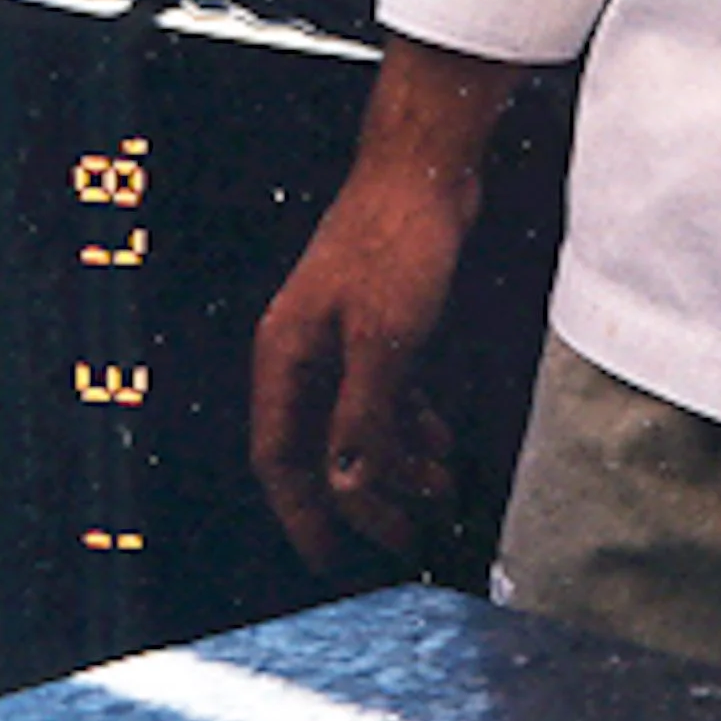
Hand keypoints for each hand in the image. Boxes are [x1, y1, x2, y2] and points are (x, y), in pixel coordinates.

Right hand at [249, 32, 520, 571]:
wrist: (426, 162)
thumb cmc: (397, 236)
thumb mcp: (384, 339)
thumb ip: (364, 417)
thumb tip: (346, 488)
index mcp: (287, 355)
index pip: (280, 458)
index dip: (303, 513)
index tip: (332, 559)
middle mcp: (307, 350)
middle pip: (323, 446)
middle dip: (361, 497)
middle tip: (402, 538)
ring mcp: (343, 334)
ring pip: (360, 422)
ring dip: (396, 464)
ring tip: (438, 495)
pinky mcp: (382, 320)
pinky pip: (386, 393)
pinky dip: (411, 425)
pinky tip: (440, 450)